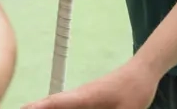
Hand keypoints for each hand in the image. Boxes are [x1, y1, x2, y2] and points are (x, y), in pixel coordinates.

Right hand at [22, 61, 156, 108]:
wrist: (143, 72)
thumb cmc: (135, 89)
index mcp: (85, 97)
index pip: (54, 103)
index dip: (36, 107)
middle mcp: (79, 95)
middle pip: (51, 104)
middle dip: (34, 108)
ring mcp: (84, 97)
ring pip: (58, 105)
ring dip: (45, 108)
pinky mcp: (90, 99)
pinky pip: (69, 106)